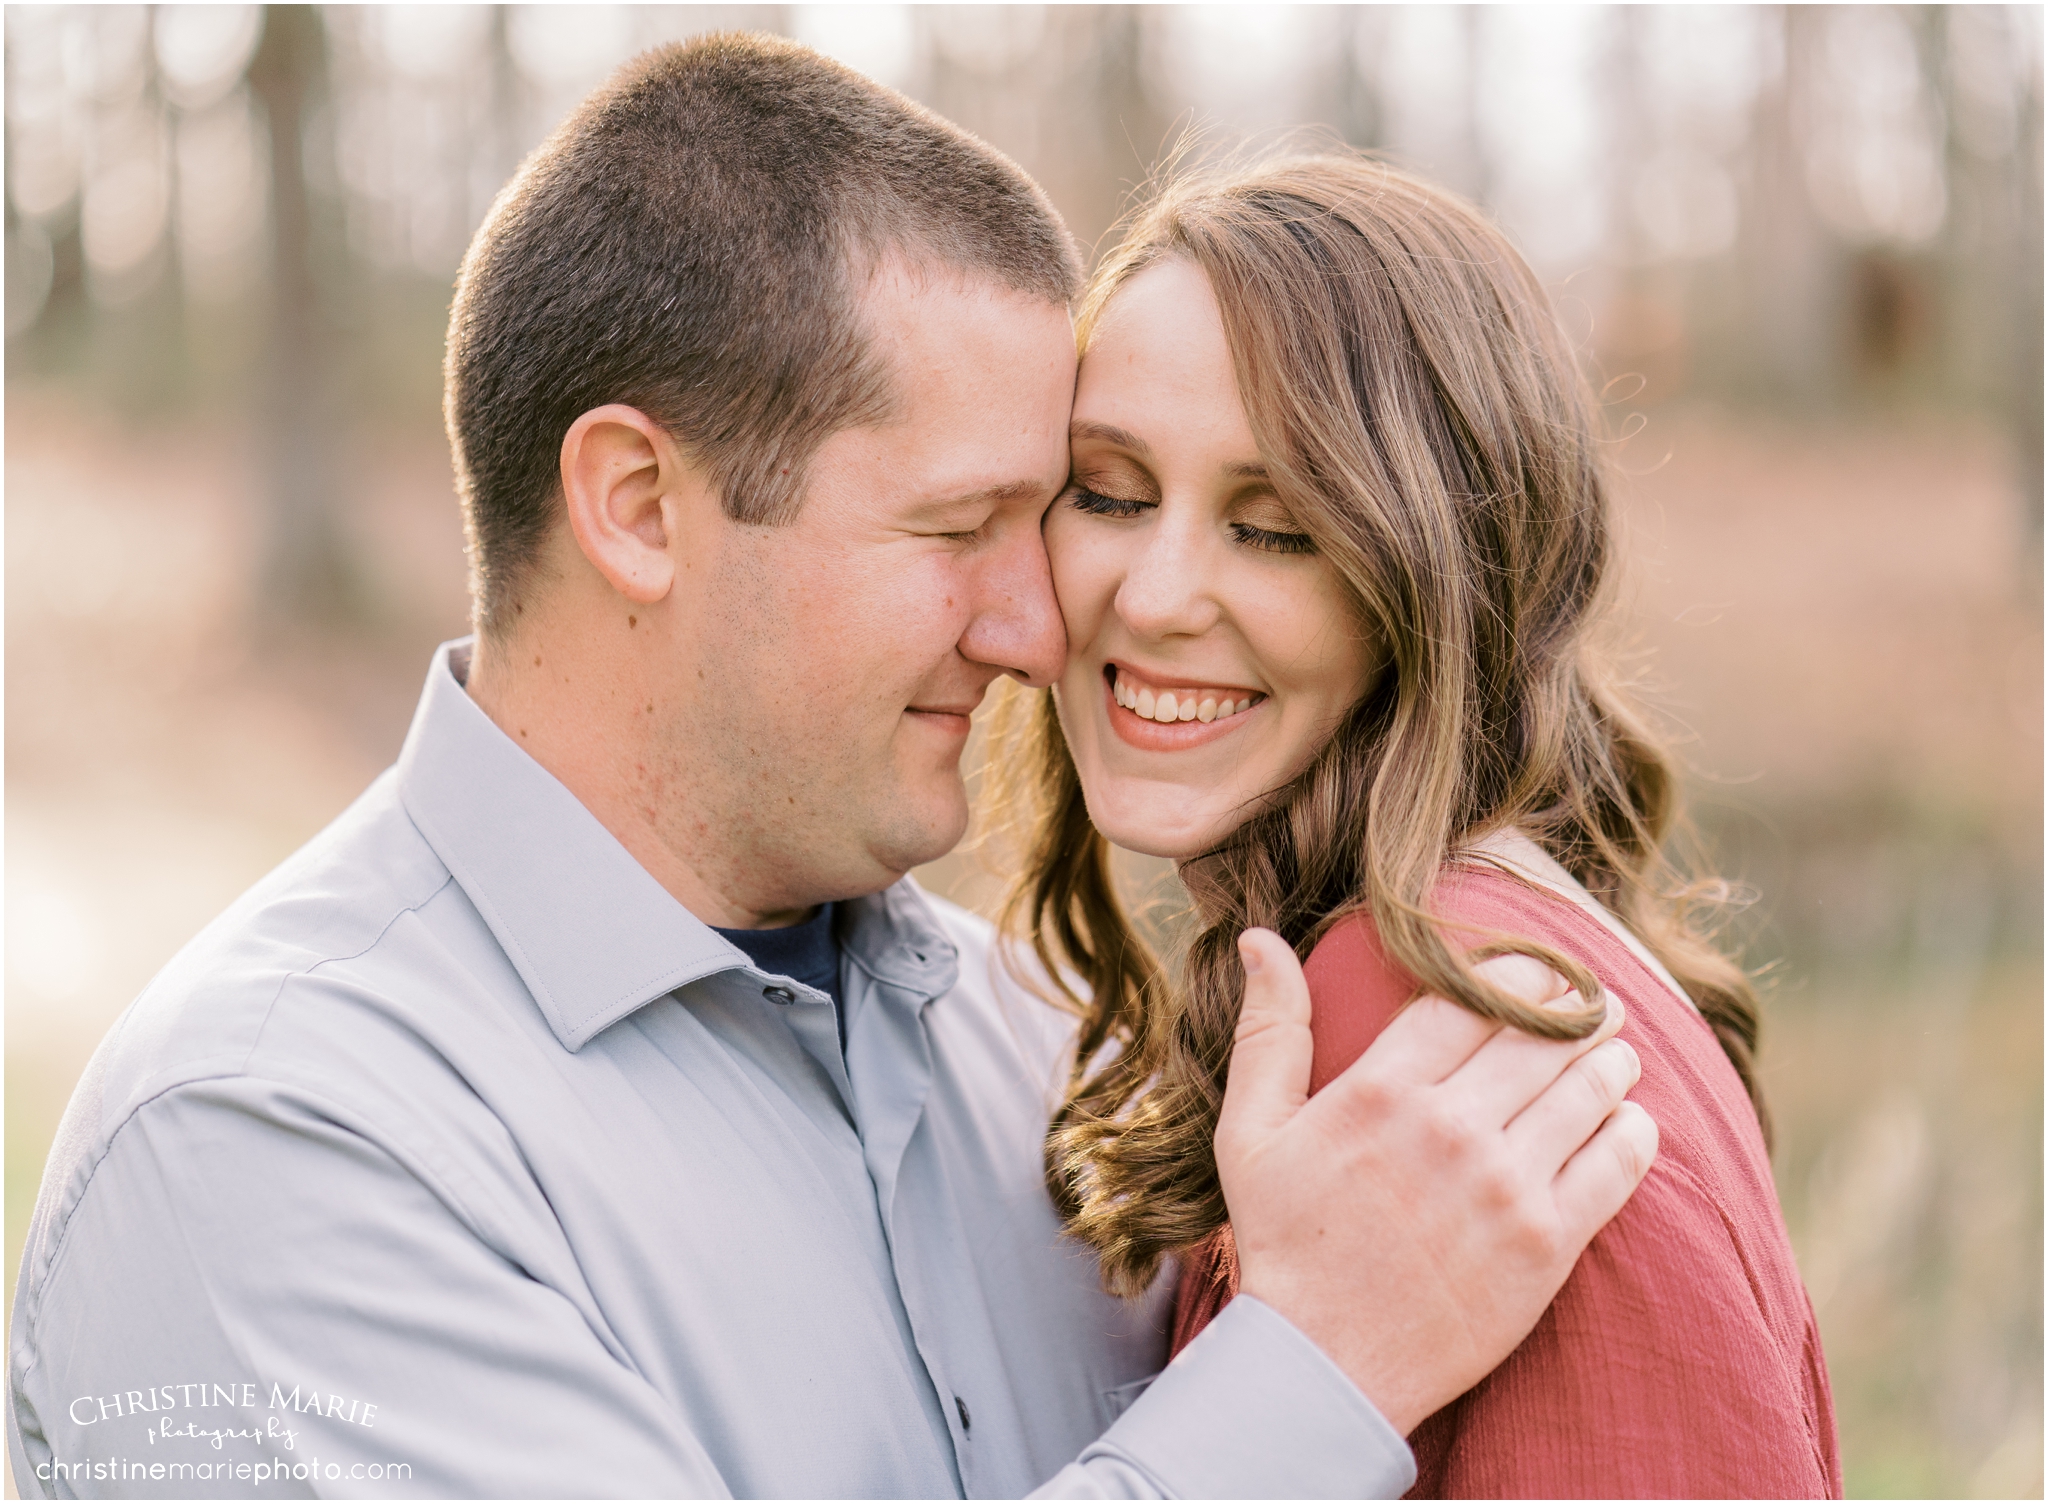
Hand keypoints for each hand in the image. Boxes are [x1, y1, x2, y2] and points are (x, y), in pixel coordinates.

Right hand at [1216, 928, 1656, 1435]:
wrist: (1324, 1364)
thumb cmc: (1285, 1241)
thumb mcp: (1251, 1131)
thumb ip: (1268, 1030)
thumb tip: (1261, 939)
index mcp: (1380, 1091)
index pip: (1471, 995)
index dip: (1516, 971)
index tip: (1539, 969)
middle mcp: (1448, 1129)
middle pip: (1540, 1033)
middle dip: (1576, 1007)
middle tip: (1595, 1003)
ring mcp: (1502, 1186)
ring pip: (1587, 1088)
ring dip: (1611, 1059)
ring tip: (1616, 1052)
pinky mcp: (1545, 1243)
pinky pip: (1616, 1164)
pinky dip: (1633, 1130)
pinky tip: (1629, 1120)